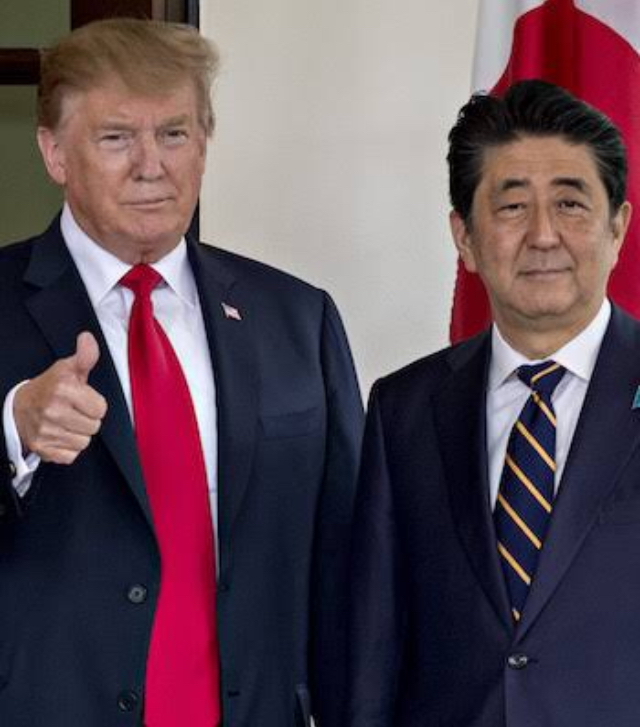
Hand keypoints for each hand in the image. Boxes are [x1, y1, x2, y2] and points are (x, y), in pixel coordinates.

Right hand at [14, 331, 107, 464]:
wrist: (18, 409)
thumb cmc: (50, 388)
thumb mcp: (67, 369)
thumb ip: (85, 357)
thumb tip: (88, 338)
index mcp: (63, 389)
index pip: (101, 408)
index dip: (94, 404)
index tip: (81, 399)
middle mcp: (53, 410)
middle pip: (95, 427)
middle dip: (87, 419)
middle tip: (73, 412)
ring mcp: (46, 432)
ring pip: (84, 442)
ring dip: (78, 434)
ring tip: (66, 423)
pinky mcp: (42, 449)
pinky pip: (71, 455)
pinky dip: (67, 448)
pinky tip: (58, 435)